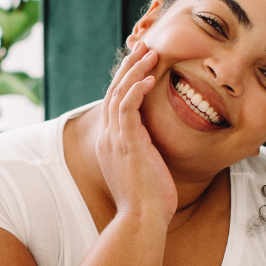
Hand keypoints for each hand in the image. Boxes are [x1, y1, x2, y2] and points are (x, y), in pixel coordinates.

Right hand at [95, 42, 176, 224]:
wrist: (142, 220)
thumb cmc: (149, 202)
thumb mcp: (146, 170)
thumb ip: (146, 152)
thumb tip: (157, 146)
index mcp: (110, 143)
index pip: (115, 103)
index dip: (127, 80)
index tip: (142, 62)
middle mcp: (107, 138)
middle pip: (113, 92)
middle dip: (129, 66)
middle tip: (144, 46)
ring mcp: (114, 140)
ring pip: (118, 94)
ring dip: (135, 71)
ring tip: (151, 52)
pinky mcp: (126, 143)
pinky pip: (127, 108)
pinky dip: (137, 89)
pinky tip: (151, 77)